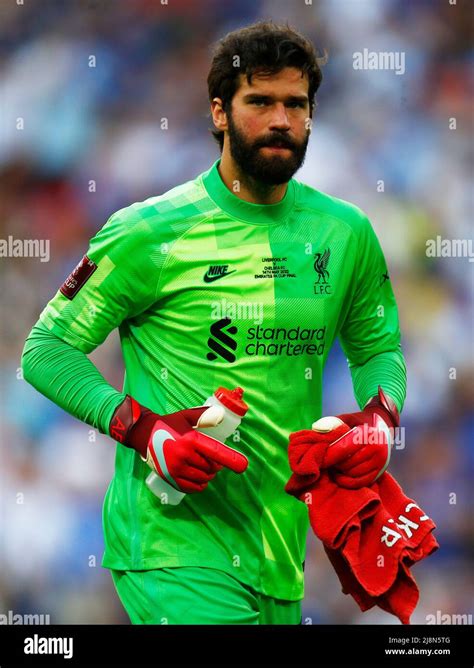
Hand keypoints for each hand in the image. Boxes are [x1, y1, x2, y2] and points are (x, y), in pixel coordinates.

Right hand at [109, 396, 247, 492]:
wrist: (143, 434)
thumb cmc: (168, 424)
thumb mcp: (186, 416)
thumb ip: (204, 416)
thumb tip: (221, 415)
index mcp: (190, 440)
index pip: (215, 451)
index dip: (231, 459)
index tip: (243, 465)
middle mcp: (184, 456)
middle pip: (211, 467)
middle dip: (216, 465)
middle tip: (213, 460)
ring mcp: (176, 469)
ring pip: (203, 478)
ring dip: (209, 475)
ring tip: (206, 468)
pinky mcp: (170, 478)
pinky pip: (192, 488)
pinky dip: (200, 485)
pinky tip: (199, 479)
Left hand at [289, 387, 398, 488]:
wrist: (380, 427)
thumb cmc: (358, 423)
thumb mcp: (346, 419)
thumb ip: (332, 423)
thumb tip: (317, 429)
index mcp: (367, 434)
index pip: (344, 448)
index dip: (330, 455)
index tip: (321, 458)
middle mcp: (376, 448)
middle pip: (347, 464)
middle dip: (334, 464)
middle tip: (327, 462)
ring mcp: (380, 462)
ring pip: (353, 475)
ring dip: (340, 473)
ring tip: (334, 466)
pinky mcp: (380, 472)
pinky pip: (360, 482)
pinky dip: (347, 481)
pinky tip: (340, 475)